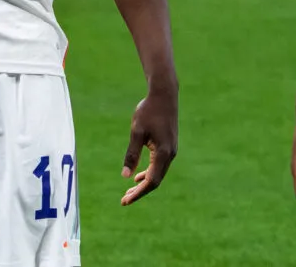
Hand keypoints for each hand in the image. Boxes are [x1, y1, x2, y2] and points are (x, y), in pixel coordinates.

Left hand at [120, 86, 177, 204]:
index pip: (151, 181)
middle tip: (124, 200)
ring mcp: (171, 150)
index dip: (138, 193)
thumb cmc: (149, 111)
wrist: (165, 95)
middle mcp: (170, 154)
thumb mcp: (137, 132)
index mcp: (162, 153)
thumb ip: (132, 154)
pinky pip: (160, 166)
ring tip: (129, 191)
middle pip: (156, 180)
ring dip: (144, 183)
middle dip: (140, 191)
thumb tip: (125, 176)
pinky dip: (149, 173)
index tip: (125, 201)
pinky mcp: (169, 145)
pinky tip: (138, 176)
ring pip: (158, 174)